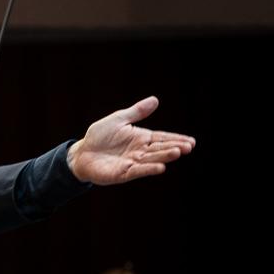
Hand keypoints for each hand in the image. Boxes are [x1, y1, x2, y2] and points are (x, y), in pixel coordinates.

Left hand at [66, 97, 193, 184]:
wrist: (82, 153)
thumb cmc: (99, 136)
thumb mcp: (119, 119)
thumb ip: (137, 112)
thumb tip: (155, 100)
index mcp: (141, 138)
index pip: (162, 138)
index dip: (177, 139)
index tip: (192, 141)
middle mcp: (140, 151)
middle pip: (160, 148)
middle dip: (174, 147)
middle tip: (189, 147)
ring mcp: (132, 162)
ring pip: (152, 159)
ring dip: (164, 156)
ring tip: (177, 152)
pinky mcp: (123, 173)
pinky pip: (138, 170)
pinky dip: (149, 169)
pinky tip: (160, 167)